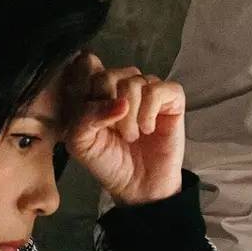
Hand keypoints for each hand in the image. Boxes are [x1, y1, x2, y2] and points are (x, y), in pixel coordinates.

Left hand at [61, 52, 184, 205]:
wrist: (138, 186)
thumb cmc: (108, 162)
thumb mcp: (81, 142)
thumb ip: (85, 116)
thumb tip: (118, 102)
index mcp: (94, 90)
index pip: (87, 64)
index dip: (87, 88)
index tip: (90, 116)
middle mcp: (120, 85)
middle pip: (108, 74)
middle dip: (108, 107)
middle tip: (115, 132)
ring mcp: (146, 89)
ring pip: (133, 81)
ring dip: (130, 115)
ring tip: (131, 136)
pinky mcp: (171, 98)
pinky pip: (158, 89)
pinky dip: (150, 111)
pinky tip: (148, 128)